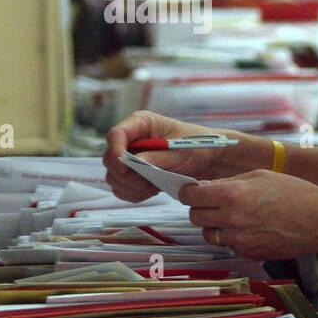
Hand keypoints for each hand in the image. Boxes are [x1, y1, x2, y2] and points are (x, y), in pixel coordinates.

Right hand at [103, 111, 259, 202]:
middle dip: (126, 175)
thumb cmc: (196, 147)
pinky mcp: (133, 176)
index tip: (126, 167)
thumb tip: (134, 162)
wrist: (208, 161)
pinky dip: (135, 194)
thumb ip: (156, 157)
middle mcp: (131, 140)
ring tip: (153, 185)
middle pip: (109, 159)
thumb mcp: (179, 151)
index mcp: (141, 124)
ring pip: (114, 177)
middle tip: (146, 181)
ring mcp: (130, 158)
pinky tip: (152, 190)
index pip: (116, 134)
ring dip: (132, 186)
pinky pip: (122, 190)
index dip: (116, 150)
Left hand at [180, 169, 317, 260]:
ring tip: (233, 216)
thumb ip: (228, 182)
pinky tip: (249, 227)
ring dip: (214, 225)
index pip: (191, 196)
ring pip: (209, 234)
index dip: (189, 192)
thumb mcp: (259, 176)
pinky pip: (228, 245)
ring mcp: (239, 240)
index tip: (192, 191)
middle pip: (195, 217)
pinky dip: (232, 237)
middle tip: (212, 203)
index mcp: (232, 195)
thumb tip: (206, 187)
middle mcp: (232, 219)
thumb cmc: (294, 193)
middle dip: (200, 209)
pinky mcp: (248, 253)